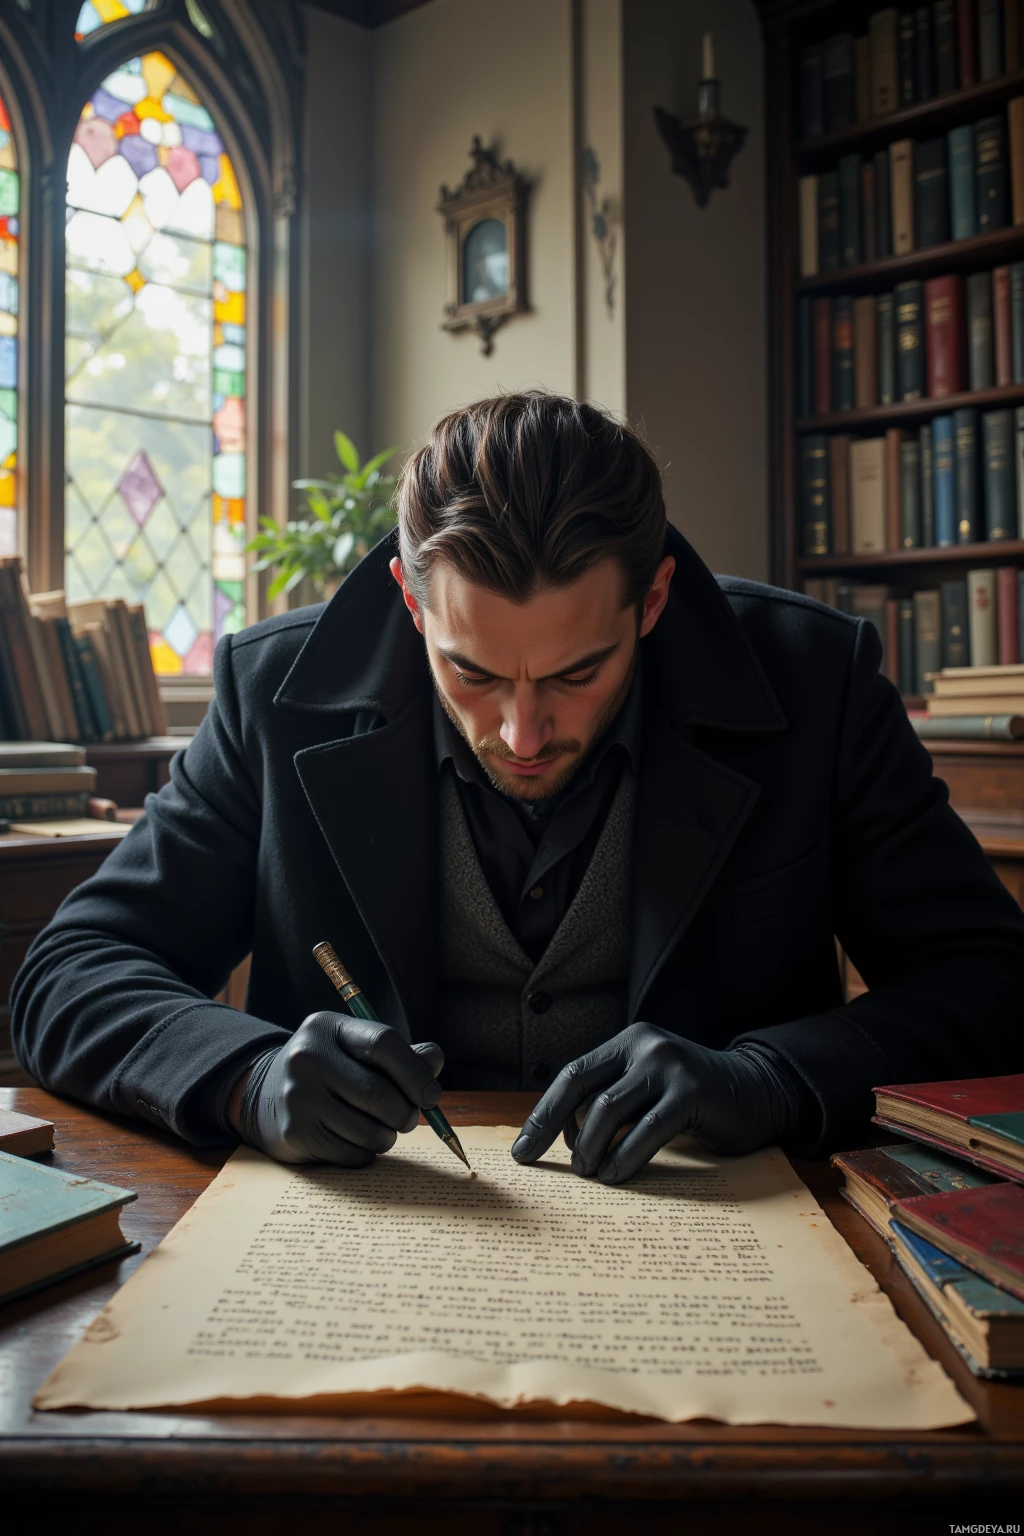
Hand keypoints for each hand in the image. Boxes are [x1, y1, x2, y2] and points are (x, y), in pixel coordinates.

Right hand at [235, 1011, 443, 1165]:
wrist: (266, 1095)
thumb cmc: (330, 1070)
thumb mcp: (356, 1049)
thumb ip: (400, 1054)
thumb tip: (433, 1062)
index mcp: (327, 1028)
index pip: (383, 1043)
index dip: (415, 1072)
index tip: (431, 1095)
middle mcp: (307, 1058)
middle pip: (379, 1093)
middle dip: (405, 1112)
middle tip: (408, 1118)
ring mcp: (297, 1097)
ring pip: (369, 1130)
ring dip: (387, 1137)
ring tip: (380, 1129)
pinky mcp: (294, 1133)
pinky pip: (352, 1154)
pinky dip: (366, 1154)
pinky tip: (354, 1140)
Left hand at [510, 1023, 807, 1183]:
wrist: (759, 1091)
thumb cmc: (693, 1100)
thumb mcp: (647, 1089)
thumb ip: (612, 1101)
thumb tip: (559, 1138)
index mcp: (628, 1042)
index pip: (572, 1075)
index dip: (542, 1114)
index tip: (522, 1150)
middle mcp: (645, 1045)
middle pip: (582, 1088)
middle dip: (552, 1130)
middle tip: (540, 1165)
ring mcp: (669, 1066)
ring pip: (607, 1110)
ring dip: (589, 1148)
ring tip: (588, 1174)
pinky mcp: (692, 1092)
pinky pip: (645, 1130)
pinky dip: (624, 1157)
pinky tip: (614, 1176)